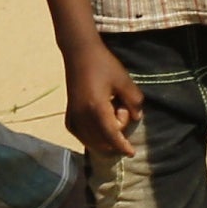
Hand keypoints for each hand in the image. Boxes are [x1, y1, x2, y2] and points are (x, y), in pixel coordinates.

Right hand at [63, 43, 143, 159]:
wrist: (80, 54)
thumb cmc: (104, 65)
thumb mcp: (124, 81)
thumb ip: (133, 101)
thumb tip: (138, 118)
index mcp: (97, 109)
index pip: (112, 136)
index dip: (122, 146)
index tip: (131, 153)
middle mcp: (82, 117)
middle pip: (102, 141)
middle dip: (116, 135)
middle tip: (120, 108)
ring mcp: (73, 117)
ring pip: (91, 141)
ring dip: (105, 136)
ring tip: (111, 110)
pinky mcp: (69, 115)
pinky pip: (81, 135)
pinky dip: (92, 136)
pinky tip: (100, 125)